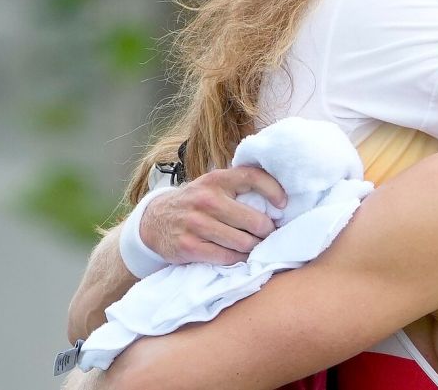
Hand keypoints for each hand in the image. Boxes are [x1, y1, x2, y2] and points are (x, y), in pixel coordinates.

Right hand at [140, 167, 286, 265]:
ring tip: (259, 246)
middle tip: (271, 235)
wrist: (153, 221)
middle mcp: (207, 200)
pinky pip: (227, 257)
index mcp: (216, 180)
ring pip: (243, 242)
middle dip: (268, 231)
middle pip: (254, 220)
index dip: (274, 190)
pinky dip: (239, 259)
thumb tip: (275, 201)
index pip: (252, 177)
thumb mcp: (211, 186)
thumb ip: (237, 188)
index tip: (283, 205)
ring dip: (255, 247)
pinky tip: (242, 257)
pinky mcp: (190, 247)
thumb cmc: (194, 203)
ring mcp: (197, 224)